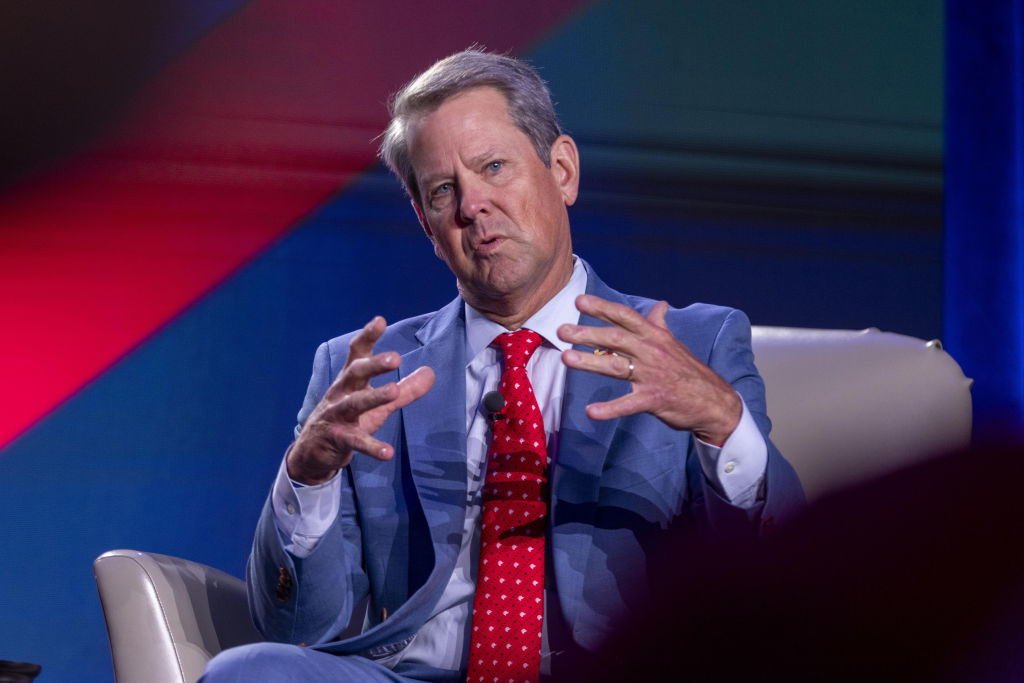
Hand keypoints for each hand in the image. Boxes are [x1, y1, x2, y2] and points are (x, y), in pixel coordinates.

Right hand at [287, 316, 434, 484]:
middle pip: (355, 373)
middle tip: (396, 357)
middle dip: (373, 364)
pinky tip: (388, 453)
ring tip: (393, 391)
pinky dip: (372, 447)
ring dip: (373, 397)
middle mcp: (341, 393)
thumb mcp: (379, 404)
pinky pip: (355, 442)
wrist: (312, 452)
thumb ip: (405, 389)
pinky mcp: (336, 439)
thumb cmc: (348, 420)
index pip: (357, 353)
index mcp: (351, 380)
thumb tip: (431, 372)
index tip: (380, 320)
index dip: (367, 336)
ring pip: (354, 403)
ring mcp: (336, 416)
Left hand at [557, 295, 740, 444]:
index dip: (602, 307)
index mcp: (655, 336)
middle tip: (561, 330)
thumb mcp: (674, 344)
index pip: (625, 316)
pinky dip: (609, 409)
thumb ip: (659, 325)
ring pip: (616, 366)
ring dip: (590, 362)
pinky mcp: (655, 399)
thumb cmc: (688, 371)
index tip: (579, 300)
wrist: (714, 401)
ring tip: (566, 359)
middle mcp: (652, 351)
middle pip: (616, 338)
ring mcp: (653, 375)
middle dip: (587, 333)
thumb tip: (660, 305)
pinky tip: (591, 412)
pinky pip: (628, 404)